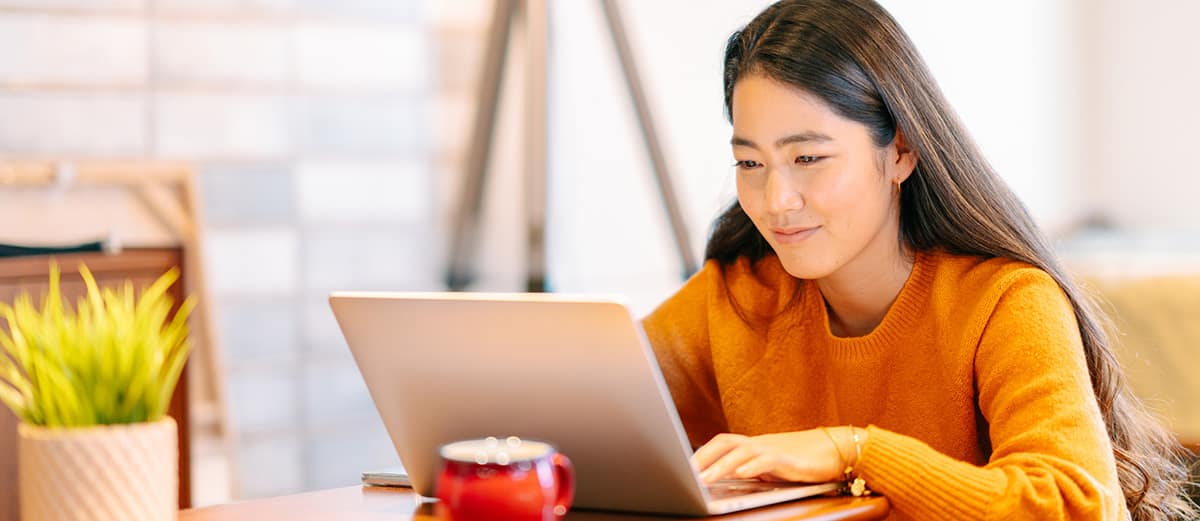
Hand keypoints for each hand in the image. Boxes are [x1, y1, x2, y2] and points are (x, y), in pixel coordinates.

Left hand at [691, 428, 860, 483]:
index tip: (683, 467)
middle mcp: (760, 443)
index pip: (721, 443)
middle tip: (685, 473)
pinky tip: (740, 475)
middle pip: (724, 443)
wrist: (837, 450)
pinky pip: (766, 460)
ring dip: (720, 466)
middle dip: (703, 457)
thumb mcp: (772, 467)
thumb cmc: (803, 460)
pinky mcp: (788, 459)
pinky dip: (751, 467)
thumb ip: (752, 471)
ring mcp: (773, 449)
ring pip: (741, 452)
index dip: (701, 453)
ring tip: (704, 479)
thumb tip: (728, 480)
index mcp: (753, 445)